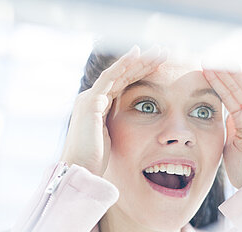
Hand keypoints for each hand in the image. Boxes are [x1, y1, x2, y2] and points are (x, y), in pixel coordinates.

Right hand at [60, 45, 166, 175]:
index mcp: (97, 108)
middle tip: (163, 53)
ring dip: (139, 61)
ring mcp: (90, 99)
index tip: (159, 67)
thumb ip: (115, 129)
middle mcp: (92, 99)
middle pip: (122, 76)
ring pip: (118, 74)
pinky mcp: (91, 103)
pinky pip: (110, 79)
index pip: (122, 86)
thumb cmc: (94, 160)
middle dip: (143, 63)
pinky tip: (137, 54)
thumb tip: (128, 131)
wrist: (79, 169)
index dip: (140, 74)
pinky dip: (123, 65)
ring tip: (158, 51)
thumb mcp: (109, 140)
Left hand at [203, 68, 241, 187]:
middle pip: (236, 88)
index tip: (202, 70)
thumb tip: (222, 113)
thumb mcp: (230, 145)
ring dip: (231, 73)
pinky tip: (240, 65)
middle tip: (207, 59)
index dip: (216, 83)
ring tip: (217, 59)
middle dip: (222, 73)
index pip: (228, 96)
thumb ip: (228, 127)